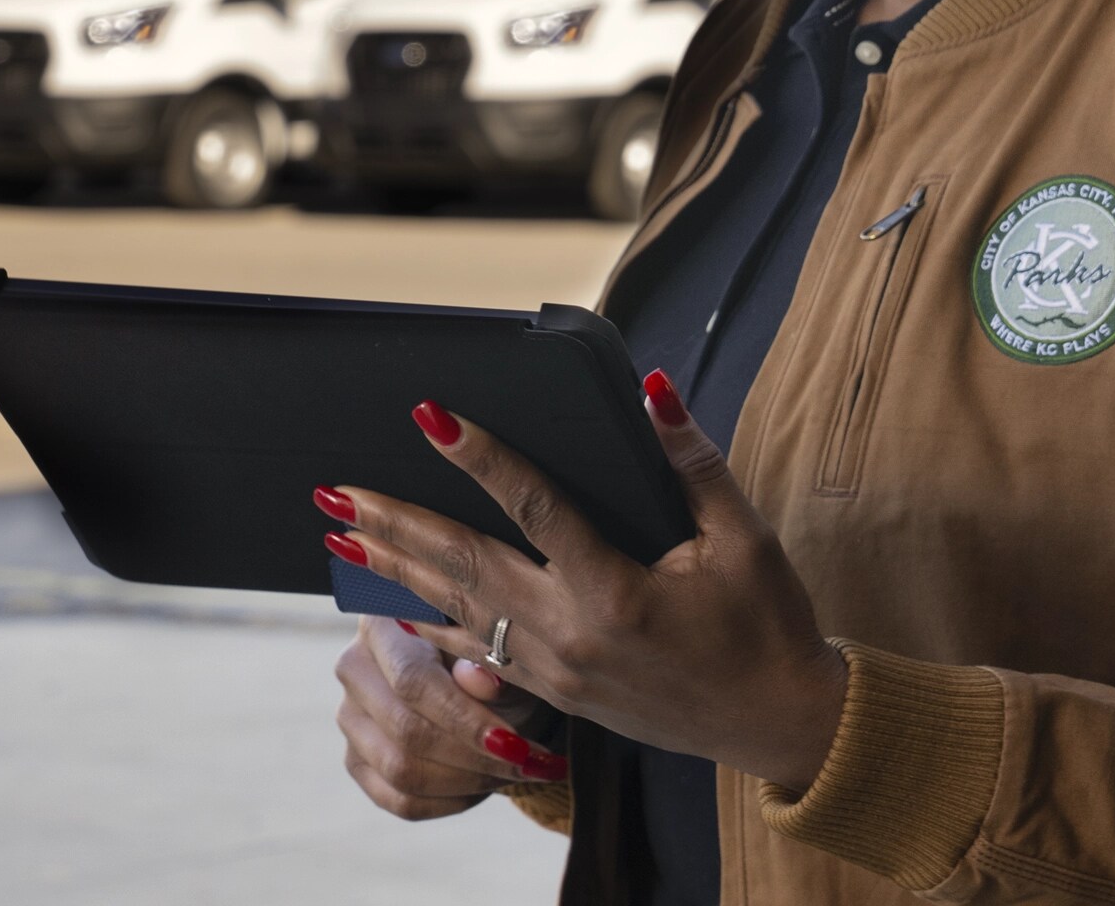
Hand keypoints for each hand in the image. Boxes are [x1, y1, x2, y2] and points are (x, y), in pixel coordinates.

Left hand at [321, 373, 850, 792]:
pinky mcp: (555, 693)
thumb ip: (692, 461)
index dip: (479, 455)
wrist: (779, 724)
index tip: (429, 415)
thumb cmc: (768, 626)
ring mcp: (556, 672)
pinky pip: (475, 653)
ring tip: (340, 537)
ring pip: (458, 611)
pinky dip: (428, 623)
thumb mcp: (745, 538)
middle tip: (335, 491)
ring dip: (395, 572)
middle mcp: (571, 637)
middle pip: (465, 566)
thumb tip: (653, 389)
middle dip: (396, 524)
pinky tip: (387, 608)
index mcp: (615, 594)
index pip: (532, 506)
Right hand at [333, 612, 566, 819]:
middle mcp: (354, 668)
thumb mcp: (502, 653)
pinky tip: (487, 785)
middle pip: (405, 730)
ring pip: (401, 772)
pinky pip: (401, 801)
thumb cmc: (493, 657)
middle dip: (476, 757)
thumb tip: (482, 682)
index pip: (413, 682)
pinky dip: (452, 801)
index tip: (517, 746)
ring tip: (517, 771)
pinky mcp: (357, 761)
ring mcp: (350, 718)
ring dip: (469, 781)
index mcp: (383, 624)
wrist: (481, 679)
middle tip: (530, 763)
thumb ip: (491, 664)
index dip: (466, 720)